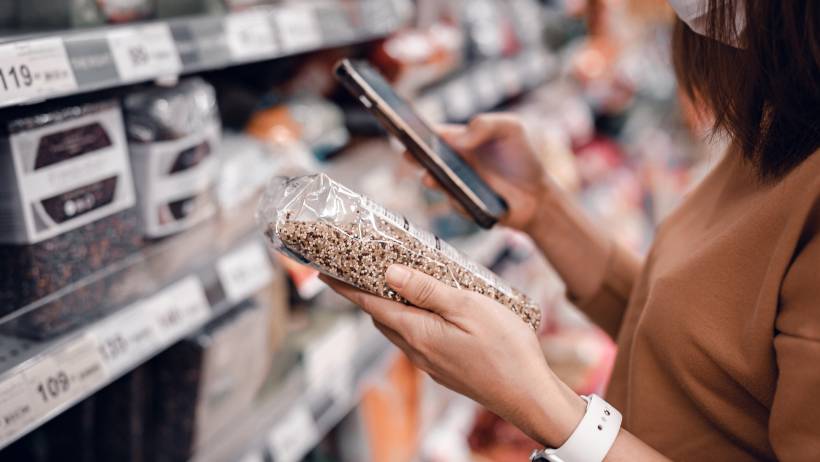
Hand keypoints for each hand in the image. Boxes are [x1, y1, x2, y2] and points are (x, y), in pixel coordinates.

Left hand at [320, 265, 585, 447]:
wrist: (528, 395)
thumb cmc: (505, 349)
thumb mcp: (467, 307)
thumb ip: (426, 290)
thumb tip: (389, 273)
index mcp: (417, 332)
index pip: (369, 304)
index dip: (345, 286)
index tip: (324, 272)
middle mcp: (416, 351)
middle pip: (380, 317)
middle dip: (366, 293)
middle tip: (363, 268)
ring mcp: (430, 363)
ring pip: (398, 330)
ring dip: (390, 307)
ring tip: (398, 283)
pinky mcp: (444, 370)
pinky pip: (416, 341)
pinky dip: (412, 321)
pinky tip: (431, 311)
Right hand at [409, 113, 551, 231]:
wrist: (538, 196)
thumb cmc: (522, 158)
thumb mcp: (510, 129)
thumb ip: (485, 124)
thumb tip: (459, 138)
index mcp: (458, 140)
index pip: (431, 132)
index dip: (414, 128)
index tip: (401, 124)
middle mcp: (451, 162)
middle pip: (423, 157)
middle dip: (412, 154)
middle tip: (408, 152)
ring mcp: (454, 185)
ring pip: (434, 182)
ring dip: (430, 180)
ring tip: (430, 178)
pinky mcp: (462, 207)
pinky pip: (454, 203)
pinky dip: (458, 201)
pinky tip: (466, 199)